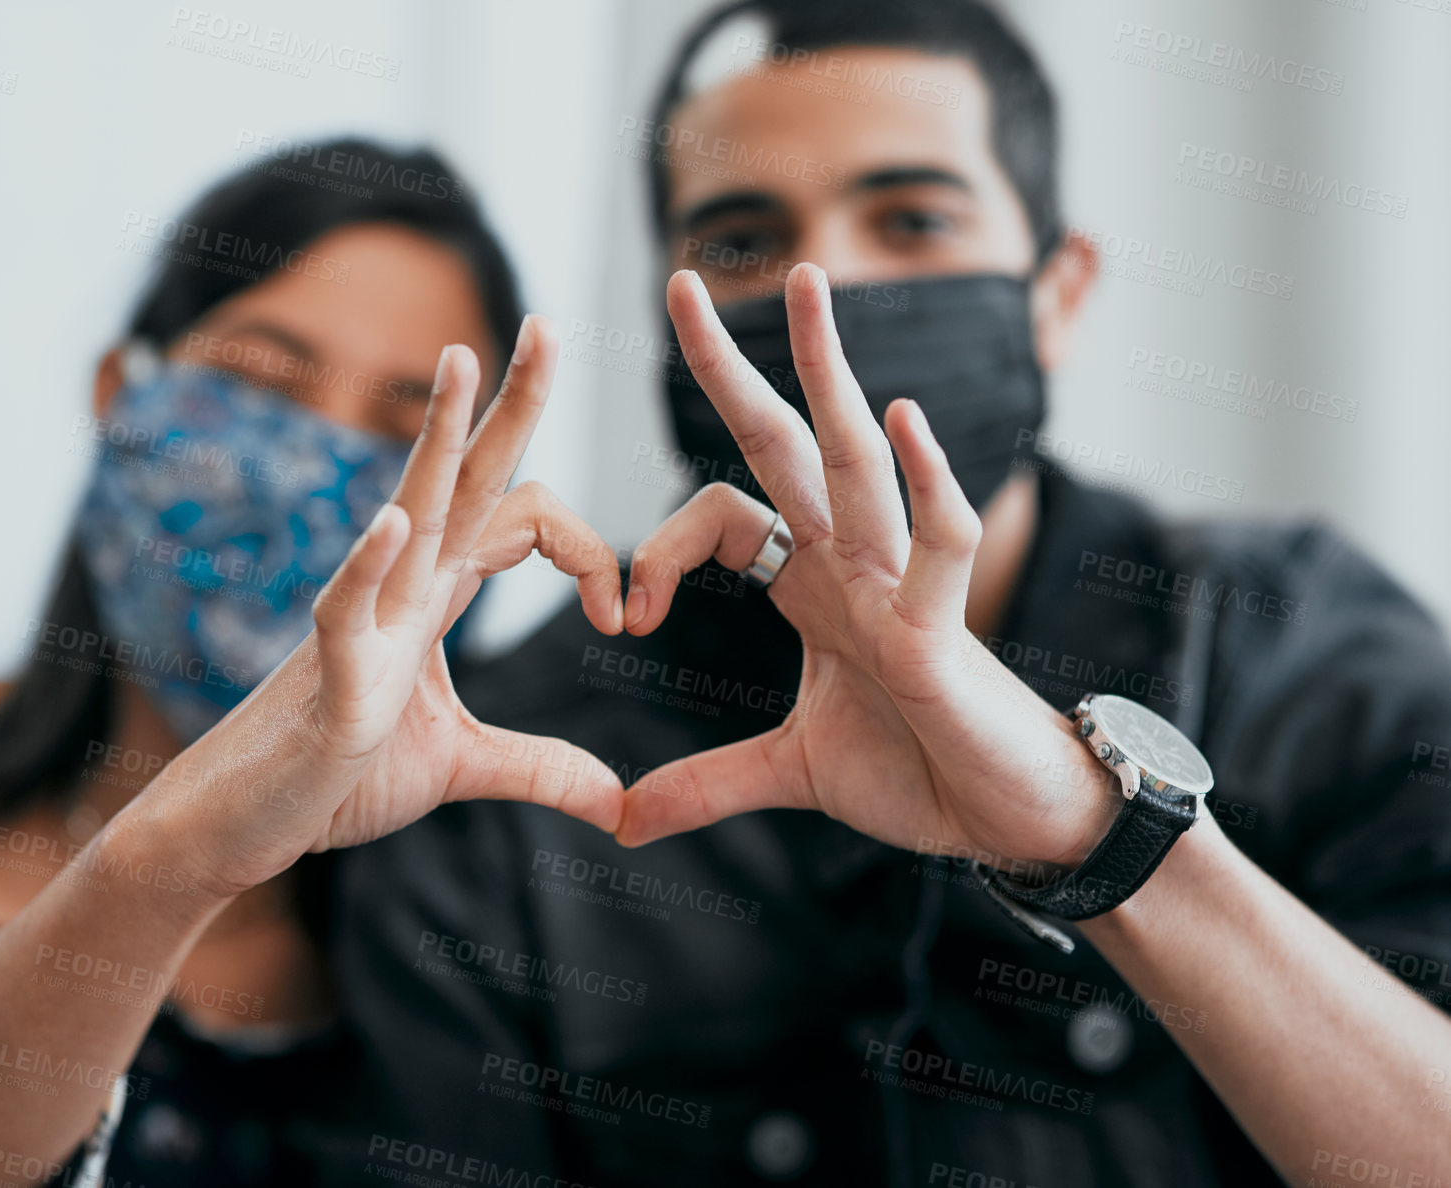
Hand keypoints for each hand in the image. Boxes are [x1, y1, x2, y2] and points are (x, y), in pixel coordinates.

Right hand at [142, 316, 625, 897]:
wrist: (245, 823)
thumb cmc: (337, 777)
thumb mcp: (460, 768)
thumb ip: (538, 767)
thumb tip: (614, 798)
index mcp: (436, 595)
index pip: (523, 517)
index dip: (589, 552)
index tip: (622, 621)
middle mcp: (403, 588)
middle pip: (467, 475)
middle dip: (511, 402)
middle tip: (547, 324)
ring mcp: (362, 620)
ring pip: (407, 509)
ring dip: (437, 437)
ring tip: (462, 360)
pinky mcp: (329, 676)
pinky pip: (345, 604)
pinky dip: (369, 563)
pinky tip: (394, 524)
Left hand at [614, 267, 1117, 872]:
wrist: (1011, 822)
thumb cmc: (923, 772)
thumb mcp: (793, 772)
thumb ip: (706, 782)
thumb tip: (618, 820)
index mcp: (812, 584)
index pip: (722, 512)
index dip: (656, 548)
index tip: (625, 621)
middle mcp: (853, 564)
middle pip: (785, 443)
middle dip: (732, 366)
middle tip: (679, 282)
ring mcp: (901, 585)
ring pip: (860, 460)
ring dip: (830, 371)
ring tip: (806, 283)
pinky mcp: (945, 629)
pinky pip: (942, 539)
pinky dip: (927, 482)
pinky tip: (905, 419)